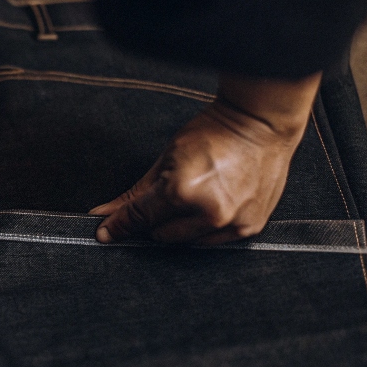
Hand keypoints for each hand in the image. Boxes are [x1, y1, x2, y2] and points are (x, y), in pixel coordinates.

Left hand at [90, 72, 320, 244]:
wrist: (261, 123)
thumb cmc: (215, 133)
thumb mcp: (166, 158)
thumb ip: (135, 194)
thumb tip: (106, 215)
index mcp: (183, 192)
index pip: (140, 218)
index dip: (118, 225)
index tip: (105, 231)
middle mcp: (209, 214)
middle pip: (161, 234)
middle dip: (156, 218)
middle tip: (169, 193)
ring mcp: (232, 224)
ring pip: (186, 242)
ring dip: (182, 224)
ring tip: (196, 193)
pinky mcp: (249, 229)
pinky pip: (213, 242)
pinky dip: (205, 228)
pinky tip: (212, 202)